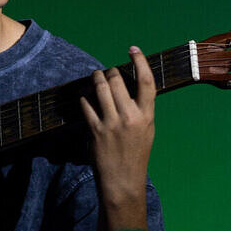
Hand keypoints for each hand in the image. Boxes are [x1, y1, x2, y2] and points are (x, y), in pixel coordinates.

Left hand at [79, 47, 155, 212]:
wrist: (123, 181)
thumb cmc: (136, 155)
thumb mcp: (147, 130)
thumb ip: (140, 109)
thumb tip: (130, 87)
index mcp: (147, 115)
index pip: (147, 81)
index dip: (140, 61)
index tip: (133, 49)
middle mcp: (130, 117)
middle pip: (117, 80)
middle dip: (110, 72)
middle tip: (107, 73)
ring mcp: (111, 123)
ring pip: (100, 87)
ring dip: (95, 78)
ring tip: (95, 77)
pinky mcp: (95, 130)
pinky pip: (86, 104)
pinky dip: (84, 98)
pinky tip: (85, 98)